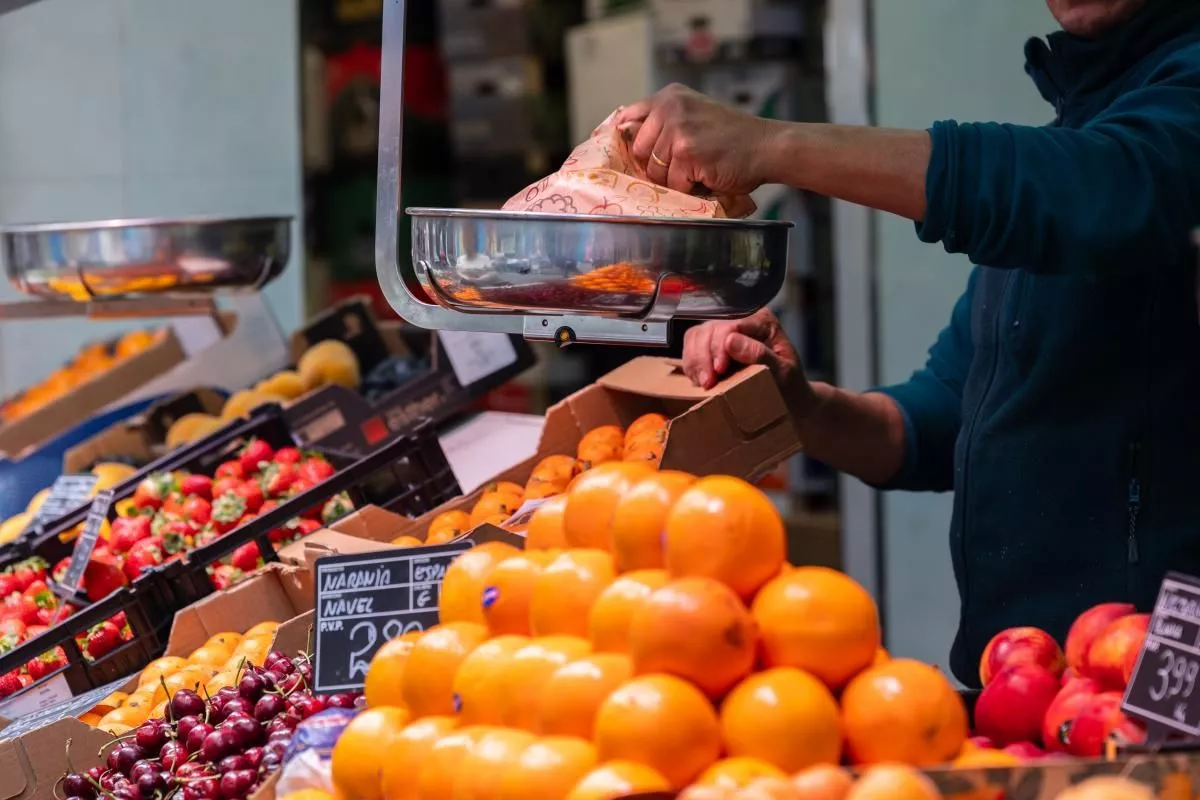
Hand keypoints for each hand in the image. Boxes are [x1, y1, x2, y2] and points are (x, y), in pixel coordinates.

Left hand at [615, 83, 779, 195]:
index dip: (628, 140)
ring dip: (675, 179)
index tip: (632, 154)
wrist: (767, 147)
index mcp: (670, 96)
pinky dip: (689, 188)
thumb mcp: (695, 113)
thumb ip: (665, 121)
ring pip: (655, 171)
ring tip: (699, 170)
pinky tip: (707, 177)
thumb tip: (627, 141)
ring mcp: (678, 130)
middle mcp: (670, 108)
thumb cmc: (733, 137)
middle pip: (639, 150)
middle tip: (682, 166)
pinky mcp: (687, 154)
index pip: (629, 118)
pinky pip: (673, 184)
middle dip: (657, 165)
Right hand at [682, 310, 818, 416]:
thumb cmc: (790, 384)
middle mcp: (742, 320)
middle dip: (703, 356)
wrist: (790, 400)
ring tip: (703, 383)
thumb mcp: (784, 372)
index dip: (719, 346)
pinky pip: (691, 347)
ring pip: (696, 336)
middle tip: (707, 382)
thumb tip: (730, 341)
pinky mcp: (713, 346)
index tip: (719, 370)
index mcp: (762, 320)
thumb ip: (760, 355)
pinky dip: (691, 364)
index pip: (731, 324)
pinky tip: (700, 380)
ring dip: (694, 361)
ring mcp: (725, 331)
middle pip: (709, 329)